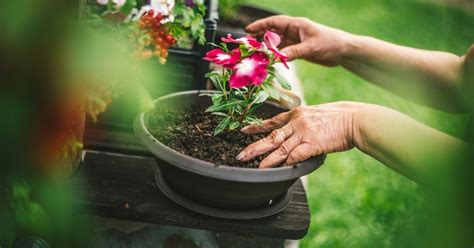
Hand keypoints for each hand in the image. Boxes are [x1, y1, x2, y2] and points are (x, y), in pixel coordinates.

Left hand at [236, 102, 361, 167]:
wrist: (355, 119)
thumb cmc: (339, 117)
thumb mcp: (315, 113)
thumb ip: (302, 121)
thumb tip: (293, 130)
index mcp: (296, 113)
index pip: (271, 121)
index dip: (256, 128)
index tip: (243, 132)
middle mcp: (297, 122)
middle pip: (271, 136)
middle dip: (254, 146)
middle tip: (241, 155)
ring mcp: (304, 132)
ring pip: (280, 148)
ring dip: (267, 159)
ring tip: (256, 167)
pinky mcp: (313, 143)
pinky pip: (295, 155)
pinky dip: (286, 163)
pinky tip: (278, 170)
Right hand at [245, 15, 354, 65]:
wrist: (344, 51)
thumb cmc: (331, 43)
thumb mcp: (311, 48)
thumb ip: (294, 52)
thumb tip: (277, 58)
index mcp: (297, 25)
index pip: (274, 22)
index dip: (260, 25)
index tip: (248, 30)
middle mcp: (294, 31)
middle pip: (272, 33)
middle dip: (259, 38)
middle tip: (247, 45)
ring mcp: (296, 41)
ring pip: (276, 44)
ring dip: (266, 49)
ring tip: (255, 55)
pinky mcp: (298, 50)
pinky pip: (283, 52)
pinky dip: (275, 56)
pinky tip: (268, 61)